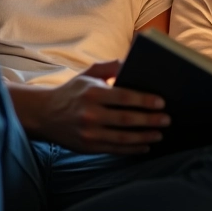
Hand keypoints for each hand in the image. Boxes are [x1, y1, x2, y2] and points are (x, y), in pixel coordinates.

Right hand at [37, 60, 170, 153]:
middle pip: (126, 119)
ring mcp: (89, 133)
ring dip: (144, 137)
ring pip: (123, 138)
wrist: (44, 114)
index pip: (124, 97)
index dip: (144, 101)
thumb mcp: (87, 74)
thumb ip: (110, 66)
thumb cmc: (72, 91)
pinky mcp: (89, 147)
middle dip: (149, 120)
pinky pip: (115, 149)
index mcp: (92, 93)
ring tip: (160, 134)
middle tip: (167, 119)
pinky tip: (145, 146)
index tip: (161, 102)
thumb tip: (131, 61)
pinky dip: (132, 149)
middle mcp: (90, 114)